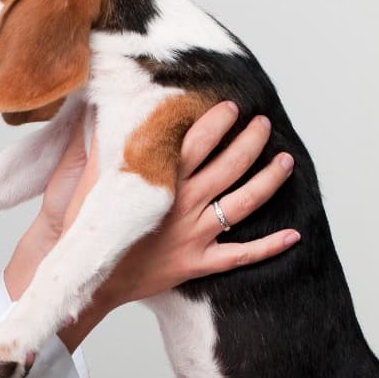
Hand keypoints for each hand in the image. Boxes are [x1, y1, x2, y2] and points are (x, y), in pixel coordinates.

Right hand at [97, 101, 298, 306]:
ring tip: (286, 161)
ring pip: (242, 204)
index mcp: (159, 182)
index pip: (197, 142)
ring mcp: (193, 236)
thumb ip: (103, 139)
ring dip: (268, 181)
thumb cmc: (85, 224)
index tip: (232, 106)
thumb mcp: (89, 177)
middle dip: (251, 142)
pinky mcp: (196, 264)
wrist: (84, 275)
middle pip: (228, 167)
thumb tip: (107, 103)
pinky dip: (269, 247)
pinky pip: (240, 256)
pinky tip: (294, 235)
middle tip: (264, 124)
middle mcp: (182, 206)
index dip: (218, 122)